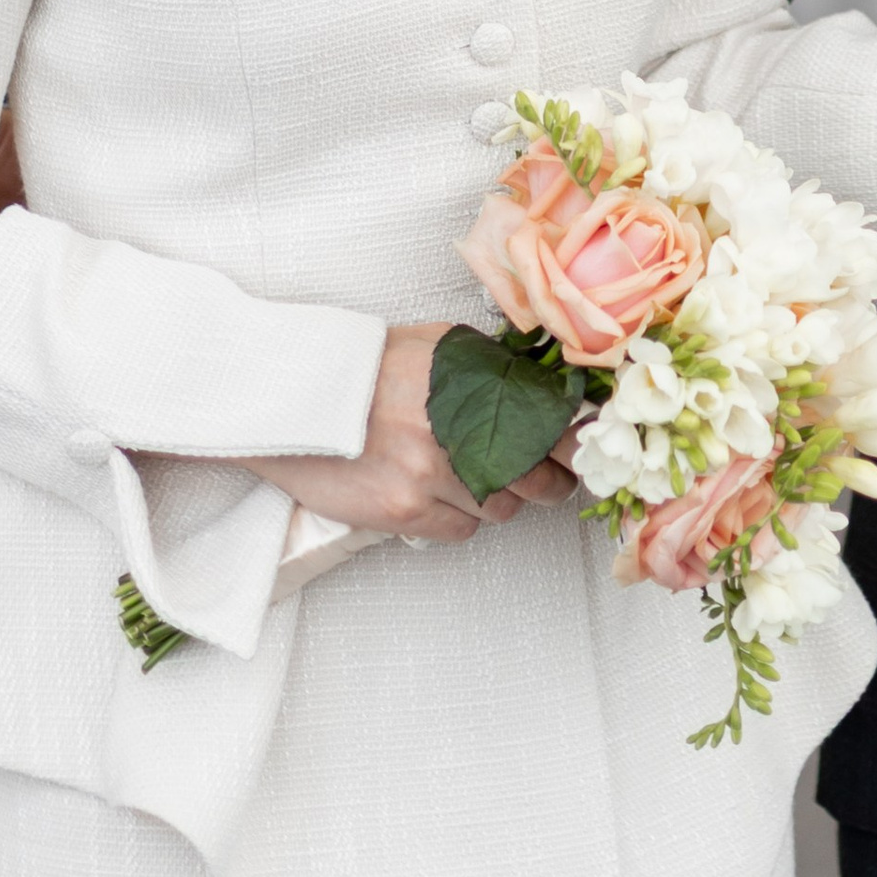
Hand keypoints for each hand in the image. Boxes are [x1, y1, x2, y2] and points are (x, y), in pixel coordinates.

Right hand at [240, 323, 579, 542]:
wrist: (295, 395)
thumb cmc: (365, 367)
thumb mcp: (437, 345)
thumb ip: (490, 365)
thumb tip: (541, 384)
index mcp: (472, 385)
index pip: (551, 425)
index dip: (573, 445)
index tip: (580, 452)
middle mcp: (457, 431)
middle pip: (536, 479)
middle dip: (547, 483)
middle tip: (547, 479)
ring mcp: (430, 475)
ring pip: (500, 510)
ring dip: (498, 500)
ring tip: (474, 480)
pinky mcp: (403, 510)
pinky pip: (461, 531)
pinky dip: (460, 520)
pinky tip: (441, 496)